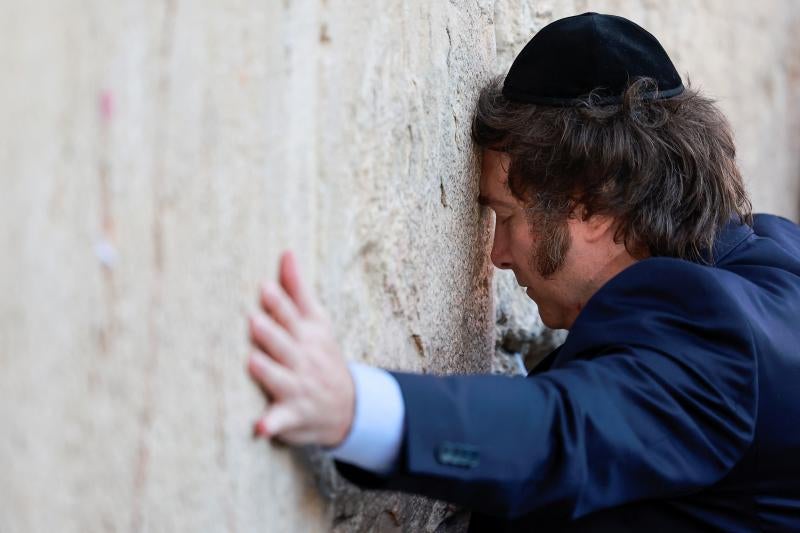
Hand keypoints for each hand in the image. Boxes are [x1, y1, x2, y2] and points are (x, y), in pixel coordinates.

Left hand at [247, 251, 354, 446]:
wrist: (349, 406)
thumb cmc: (321, 355)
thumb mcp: (316, 321)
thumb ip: (298, 289)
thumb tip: (286, 252)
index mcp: (308, 335)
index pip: (293, 317)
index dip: (278, 303)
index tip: (264, 288)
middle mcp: (304, 359)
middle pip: (285, 344)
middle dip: (271, 333)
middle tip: (253, 320)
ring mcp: (299, 387)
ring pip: (281, 379)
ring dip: (269, 372)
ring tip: (253, 361)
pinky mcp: (293, 415)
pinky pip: (282, 422)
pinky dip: (272, 425)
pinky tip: (260, 428)